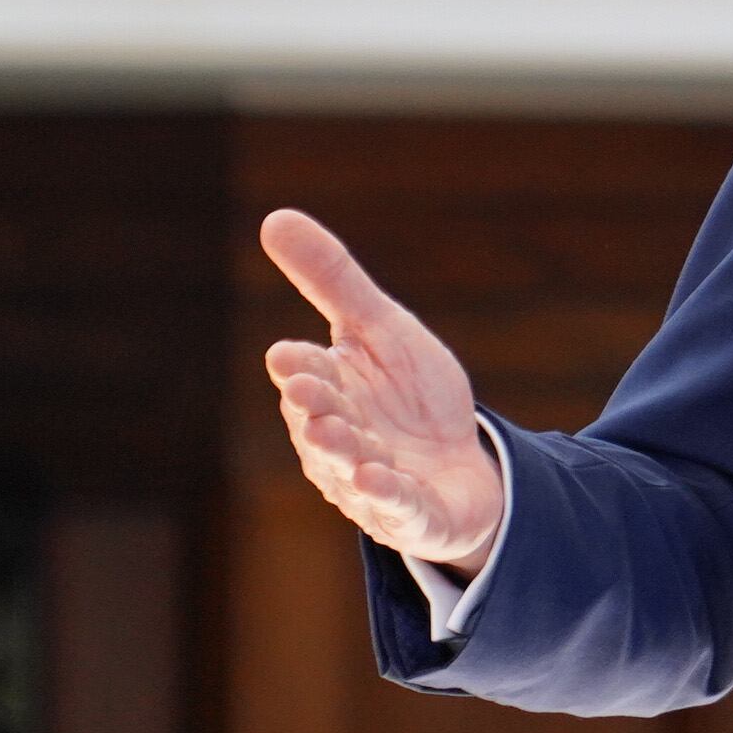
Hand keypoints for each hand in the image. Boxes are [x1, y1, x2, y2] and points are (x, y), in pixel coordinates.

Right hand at [260, 209, 507, 570]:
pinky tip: (379, 479)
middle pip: (321, 422)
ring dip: (342, 452)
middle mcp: (341, 439)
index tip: (290, 354)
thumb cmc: (409, 396)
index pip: (308, 374)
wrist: (459, 466)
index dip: (301, 367)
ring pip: (349, 468)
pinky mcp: (411, 514)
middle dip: (315, 408)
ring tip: (337, 435)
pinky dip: (388, 495)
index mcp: (330, 390)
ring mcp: (371, 482)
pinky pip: (397, 507)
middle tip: (307, 391)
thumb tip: (273, 217)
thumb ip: (331, 280)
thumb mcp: (379, 328)